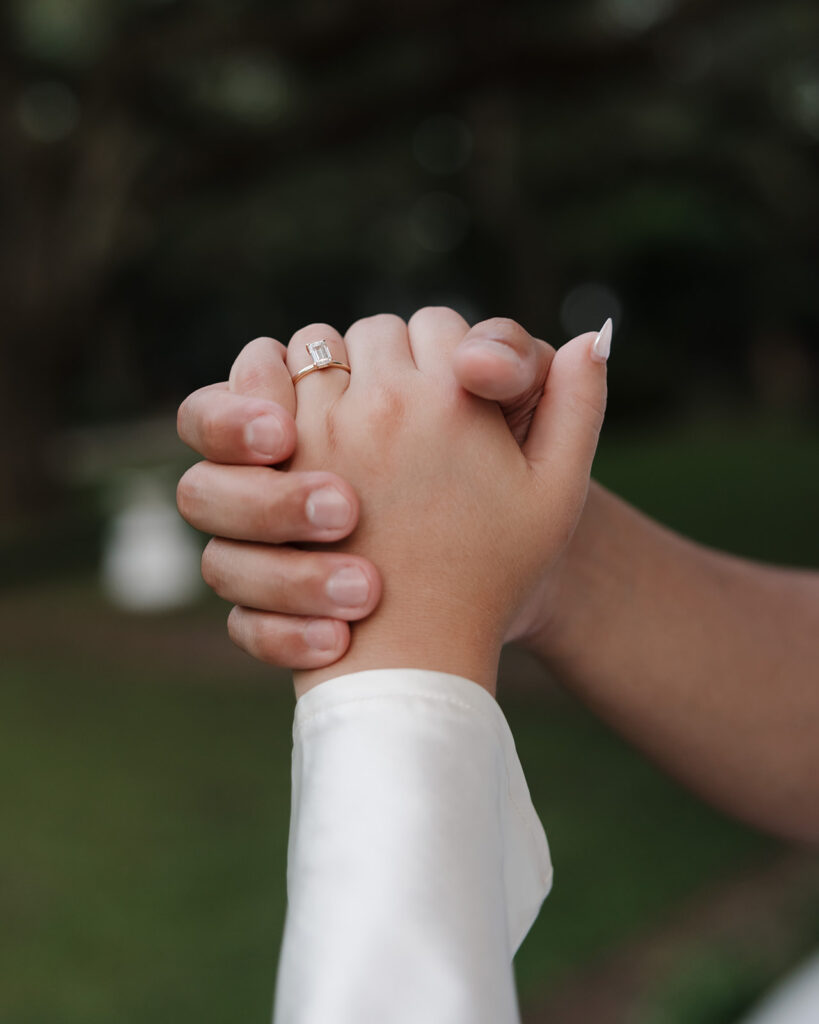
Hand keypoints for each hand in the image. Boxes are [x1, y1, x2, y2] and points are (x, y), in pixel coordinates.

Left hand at [280, 311, 605, 695]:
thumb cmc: (493, 573)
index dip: (446, 355)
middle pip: (376, 331)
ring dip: (336, 370)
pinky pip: (263, 379)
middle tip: (403, 407)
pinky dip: (279, 387)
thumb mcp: (558, 494)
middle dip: (391, 358)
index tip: (450, 394)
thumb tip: (592, 335)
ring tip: (356, 417)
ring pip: (318, 348)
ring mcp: (320, 428)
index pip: (438, 326)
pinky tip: (304, 423)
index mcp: (453, 402)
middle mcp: (383, 404)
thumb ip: (580, 404)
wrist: (415, 644)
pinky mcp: (276, 459)